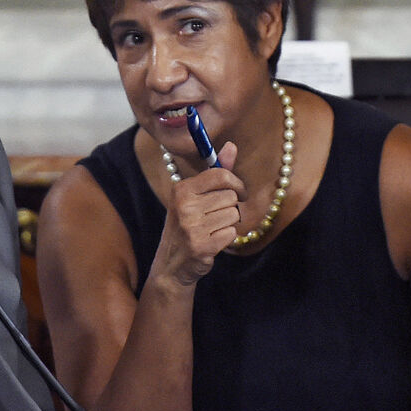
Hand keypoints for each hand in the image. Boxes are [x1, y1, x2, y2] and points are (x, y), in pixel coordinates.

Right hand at [153, 142, 243, 286]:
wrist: (171, 264)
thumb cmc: (187, 225)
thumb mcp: (195, 196)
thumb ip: (216, 172)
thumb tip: (232, 145)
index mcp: (182, 189)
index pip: (221, 175)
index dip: (236, 184)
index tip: (238, 192)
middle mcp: (184, 205)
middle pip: (231, 197)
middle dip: (230, 208)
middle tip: (215, 218)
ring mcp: (191, 227)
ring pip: (234, 215)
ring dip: (228, 224)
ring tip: (212, 230)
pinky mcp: (201, 246)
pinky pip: (231, 234)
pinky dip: (226, 238)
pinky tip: (212, 242)